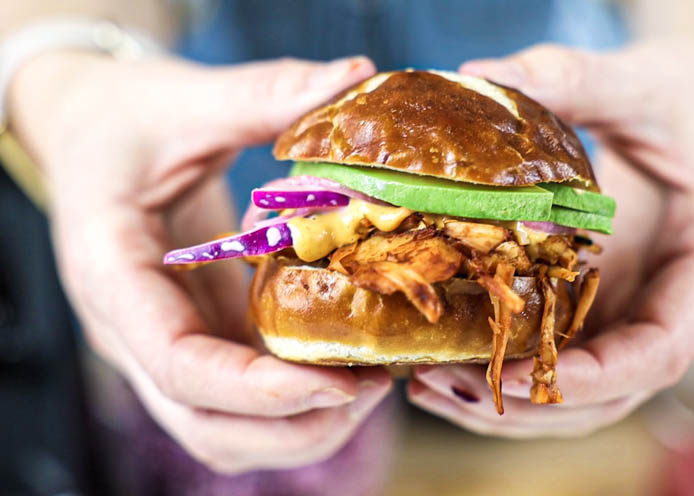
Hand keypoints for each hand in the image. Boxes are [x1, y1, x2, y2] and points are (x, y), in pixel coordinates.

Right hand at [8, 52, 391, 471]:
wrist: (88, 131)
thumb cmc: (124, 116)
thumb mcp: (185, 99)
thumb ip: (265, 94)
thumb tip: (356, 73)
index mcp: (114, 274)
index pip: (179, 364)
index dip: (261, 390)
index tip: (341, 382)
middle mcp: (135, 330)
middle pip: (207, 425)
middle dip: (294, 426)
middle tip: (373, 385)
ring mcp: (168, 340)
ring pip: (226, 430)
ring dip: (302, 427)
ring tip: (372, 380)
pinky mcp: (199, 335)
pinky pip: (244, 398)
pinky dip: (298, 401)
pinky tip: (351, 360)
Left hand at [408, 39, 693, 436]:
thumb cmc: (693, 97)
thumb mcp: (642, 83)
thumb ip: (573, 77)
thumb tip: (478, 72)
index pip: (659, 350)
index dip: (589, 377)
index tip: (510, 376)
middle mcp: (680, 308)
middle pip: (611, 393)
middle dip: (527, 401)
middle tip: (440, 382)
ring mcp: (643, 314)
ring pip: (584, 394)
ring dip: (508, 403)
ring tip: (427, 382)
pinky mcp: (609, 307)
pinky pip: (565, 360)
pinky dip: (509, 372)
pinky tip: (448, 360)